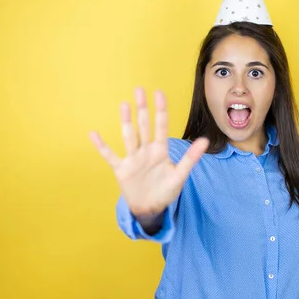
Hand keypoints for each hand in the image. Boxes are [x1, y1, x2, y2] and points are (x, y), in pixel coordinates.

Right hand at [89, 88, 208, 218]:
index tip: (159, 93)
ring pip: (129, 136)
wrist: (150, 209)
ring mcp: (133, 158)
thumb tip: (205, 140)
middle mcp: (146, 150)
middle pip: (144, 126)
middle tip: (139, 90)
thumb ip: (190, 158)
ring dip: (126, 121)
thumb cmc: (166, 191)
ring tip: (124, 105)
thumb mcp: (180, 175)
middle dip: (142, 109)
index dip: (161, 110)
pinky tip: (93, 134)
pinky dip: (101, 146)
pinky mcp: (121, 169)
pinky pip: (110, 156)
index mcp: (160, 150)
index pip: (161, 126)